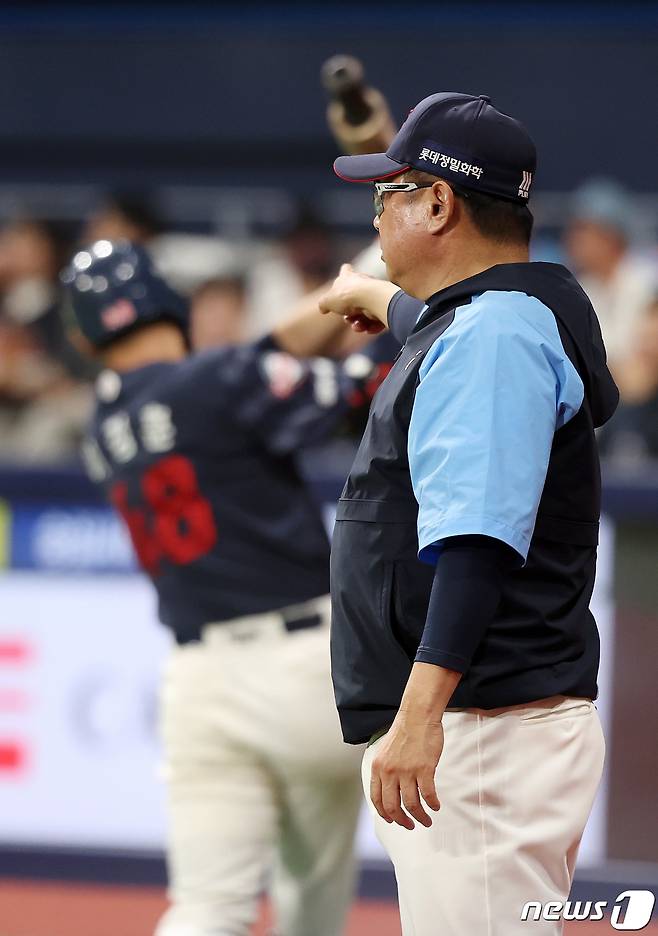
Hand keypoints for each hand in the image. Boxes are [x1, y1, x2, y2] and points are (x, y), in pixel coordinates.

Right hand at [318, 263, 389, 333]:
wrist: (370, 298)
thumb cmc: (347, 296)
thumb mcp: (327, 300)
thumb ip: (323, 304)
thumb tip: (322, 307)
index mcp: (348, 277)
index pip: (345, 270)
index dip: (343, 274)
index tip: (340, 281)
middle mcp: (363, 282)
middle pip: (354, 299)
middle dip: (349, 314)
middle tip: (347, 318)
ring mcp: (375, 293)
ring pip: (364, 313)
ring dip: (359, 323)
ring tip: (358, 326)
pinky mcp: (384, 304)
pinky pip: (376, 319)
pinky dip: (371, 326)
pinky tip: (368, 329)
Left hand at [370, 710, 443, 829]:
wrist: (417, 715)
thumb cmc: (404, 731)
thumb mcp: (385, 751)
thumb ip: (385, 770)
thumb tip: (390, 790)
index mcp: (378, 767)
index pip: (377, 799)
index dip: (385, 814)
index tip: (393, 820)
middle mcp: (389, 771)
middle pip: (393, 806)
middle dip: (402, 820)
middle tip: (410, 825)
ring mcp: (406, 771)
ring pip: (411, 804)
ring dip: (420, 816)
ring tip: (426, 820)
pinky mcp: (424, 769)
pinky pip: (428, 795)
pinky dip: (432, 804)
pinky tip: (436, 806)